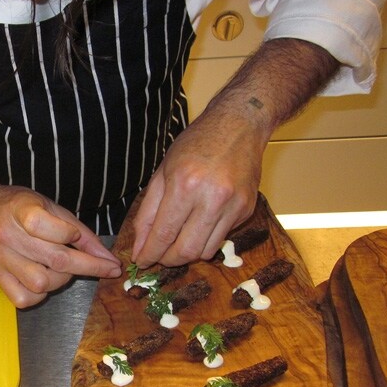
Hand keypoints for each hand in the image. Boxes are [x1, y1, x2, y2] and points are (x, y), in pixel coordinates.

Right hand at [0, 186, 122, 307]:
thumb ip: (80, 232)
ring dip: (61, 280)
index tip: (85, 241)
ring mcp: (0, 258)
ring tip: (60, 268)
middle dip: (89, 266)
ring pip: (41, 283)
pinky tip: (44, 279)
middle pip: (54, 259)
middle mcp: (7, 234)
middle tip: (107, 267)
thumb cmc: (23, 208)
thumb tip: (106, 257)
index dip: (72, 236)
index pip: (49, 227)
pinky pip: (24, 298)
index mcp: (21, 209)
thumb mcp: (52, 208)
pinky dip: (40, 294)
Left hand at [130, 109, 263, 267]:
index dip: (149, 254)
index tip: (140, 261)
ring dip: (185, 254)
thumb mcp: (162, 173)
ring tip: (175, 243)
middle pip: (185, 251)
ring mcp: (233, 206)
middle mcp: (211, 198)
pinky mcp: (247, 210)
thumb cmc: (196, 145)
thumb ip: (148, 212)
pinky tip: (197, 227)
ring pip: (204, 251)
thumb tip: (140, 245)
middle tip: (157, 257)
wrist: (239, 125)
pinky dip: (204, 241)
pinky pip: (221, 239)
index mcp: (184, 185)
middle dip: (166, 260)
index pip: (163, 235)